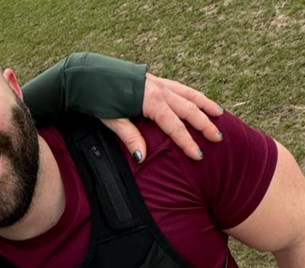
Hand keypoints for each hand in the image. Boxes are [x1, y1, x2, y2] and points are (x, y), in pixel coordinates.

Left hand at [100, 73, 223, 161]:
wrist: (85, 73)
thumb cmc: (96, 97)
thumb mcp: (111, 119)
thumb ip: (129, 136)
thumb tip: (142, 157)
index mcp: (149, 100)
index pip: (174, 125)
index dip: (187, 141)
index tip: (198, 155)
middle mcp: (158, 89)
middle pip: (188, 108)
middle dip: (204, 124)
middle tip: (218, 137)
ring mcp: (157, 82)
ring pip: (187, 94)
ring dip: (204, 104)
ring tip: (219, 114)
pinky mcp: (152, 79)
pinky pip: (179, 87)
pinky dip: (191, 94)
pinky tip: (197, 100)